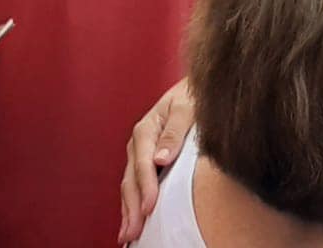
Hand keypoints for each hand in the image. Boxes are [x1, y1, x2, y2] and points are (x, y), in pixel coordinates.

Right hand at [118, 79, 196, 244]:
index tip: (150, 207)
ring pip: (129, 185)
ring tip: (129, 234)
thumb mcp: (187, 107)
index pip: (143, 164)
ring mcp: (140, 153)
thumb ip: (174, 132)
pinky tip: (132, 219)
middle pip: (131, 179)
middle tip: (134, 231)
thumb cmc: (193, 96)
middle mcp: (139, 143)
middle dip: (131, 207)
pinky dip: (132, 203)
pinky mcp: (145, 160)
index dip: (146, 187)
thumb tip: (161, 158)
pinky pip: (135, 185)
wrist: (194, 88)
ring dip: (128, 210)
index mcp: (146, 129)